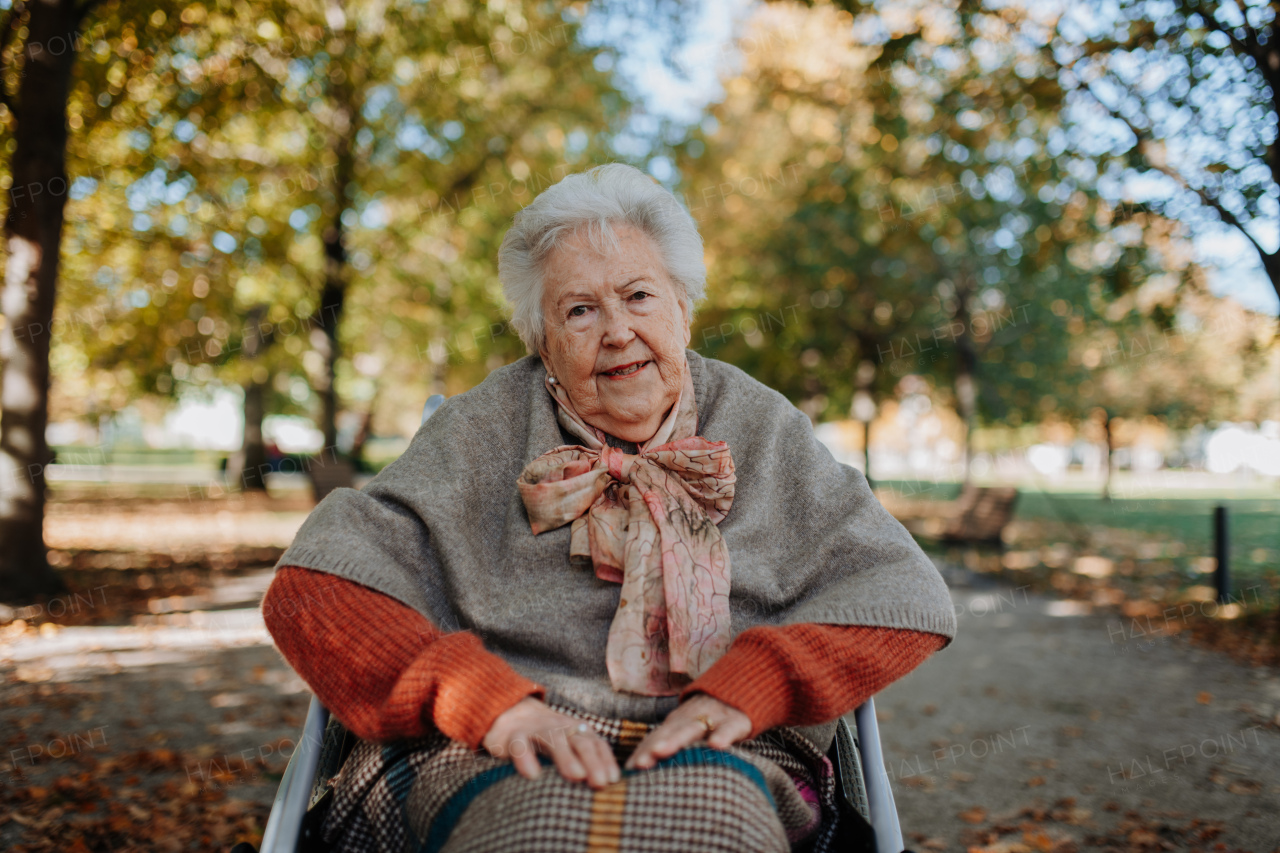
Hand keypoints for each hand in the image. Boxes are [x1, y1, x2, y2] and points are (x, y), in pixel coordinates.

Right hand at [482, 697, 619, 788]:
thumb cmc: (547, 739)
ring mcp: (537, 730)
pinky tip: (533, 774)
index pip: (596, 744)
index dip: (606, 760)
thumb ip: (585, 761)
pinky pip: (520, 745)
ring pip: (553, 739)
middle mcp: (561, 728)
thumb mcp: (568, 746)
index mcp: (577, 731)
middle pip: (580, 742)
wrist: (509, 713)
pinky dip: (526, 757)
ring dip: (566, 756)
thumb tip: (605, 788)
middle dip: (592, 761)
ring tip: (577, 775)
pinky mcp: (513, 736)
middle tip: (601, 782)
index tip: (613, 780)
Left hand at [624, 694, 751, 770]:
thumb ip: (669, 747)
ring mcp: (711, 718)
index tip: (630, 770)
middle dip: (652, 747)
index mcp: (676, 724)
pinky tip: (716, 746)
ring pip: (692, 728)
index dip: (643, 752)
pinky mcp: (734, 721)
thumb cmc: (707, 721)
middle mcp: (689, 719)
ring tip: (661, 751)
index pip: (656, 738)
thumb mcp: (687, 731)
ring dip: (676, 739)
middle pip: (668, 733)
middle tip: (640, 763)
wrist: (739, 692)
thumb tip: (640, 772)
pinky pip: (727, 729)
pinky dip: (722, 736)